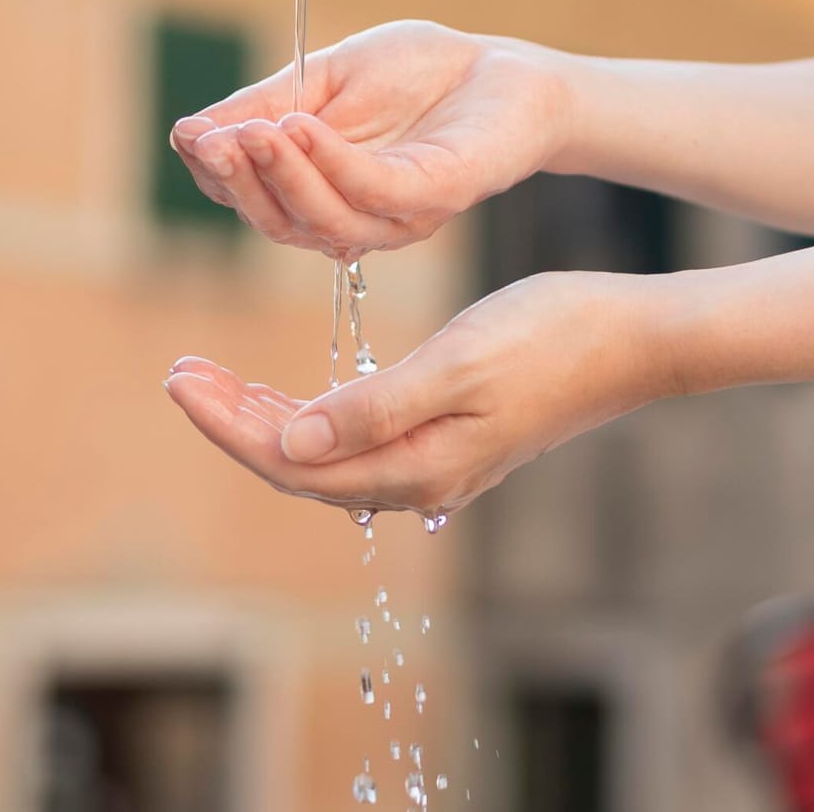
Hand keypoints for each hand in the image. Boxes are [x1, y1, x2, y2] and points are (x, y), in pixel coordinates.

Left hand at [161, 272, 667, 517]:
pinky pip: (356, 440)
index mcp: (415, 465)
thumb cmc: (553, 337)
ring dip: (265, 418)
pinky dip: (310, 415)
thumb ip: (374, 408)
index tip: (180, 380)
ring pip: (324, 453)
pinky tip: (288, 394)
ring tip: (213, 380)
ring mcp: (435, 462)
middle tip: (180, 373)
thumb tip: (291, 442)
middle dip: (234, 420)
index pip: (292, 460)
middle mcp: (419, 477)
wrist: (633, 338)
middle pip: (299, 464)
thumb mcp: (457, 363)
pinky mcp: (448, 438)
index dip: (229, 424)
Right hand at [169, 20, 569, 257]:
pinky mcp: (436, 196)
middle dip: (239, 183)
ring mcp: (396, 216)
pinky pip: (374, 193)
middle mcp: (354, 218)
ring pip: (322, 220)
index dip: (216, 172)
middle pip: (279, 223)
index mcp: (320, 193)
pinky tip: (301, 127)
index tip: (189, 134)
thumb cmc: (418, 73)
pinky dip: (331, 163)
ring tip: (251, 131)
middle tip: (209, 141)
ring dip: (279, 176)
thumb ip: (265, 106)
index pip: (253, 198)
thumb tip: (188, 132)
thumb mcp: (324, 79)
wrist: (504, 66)